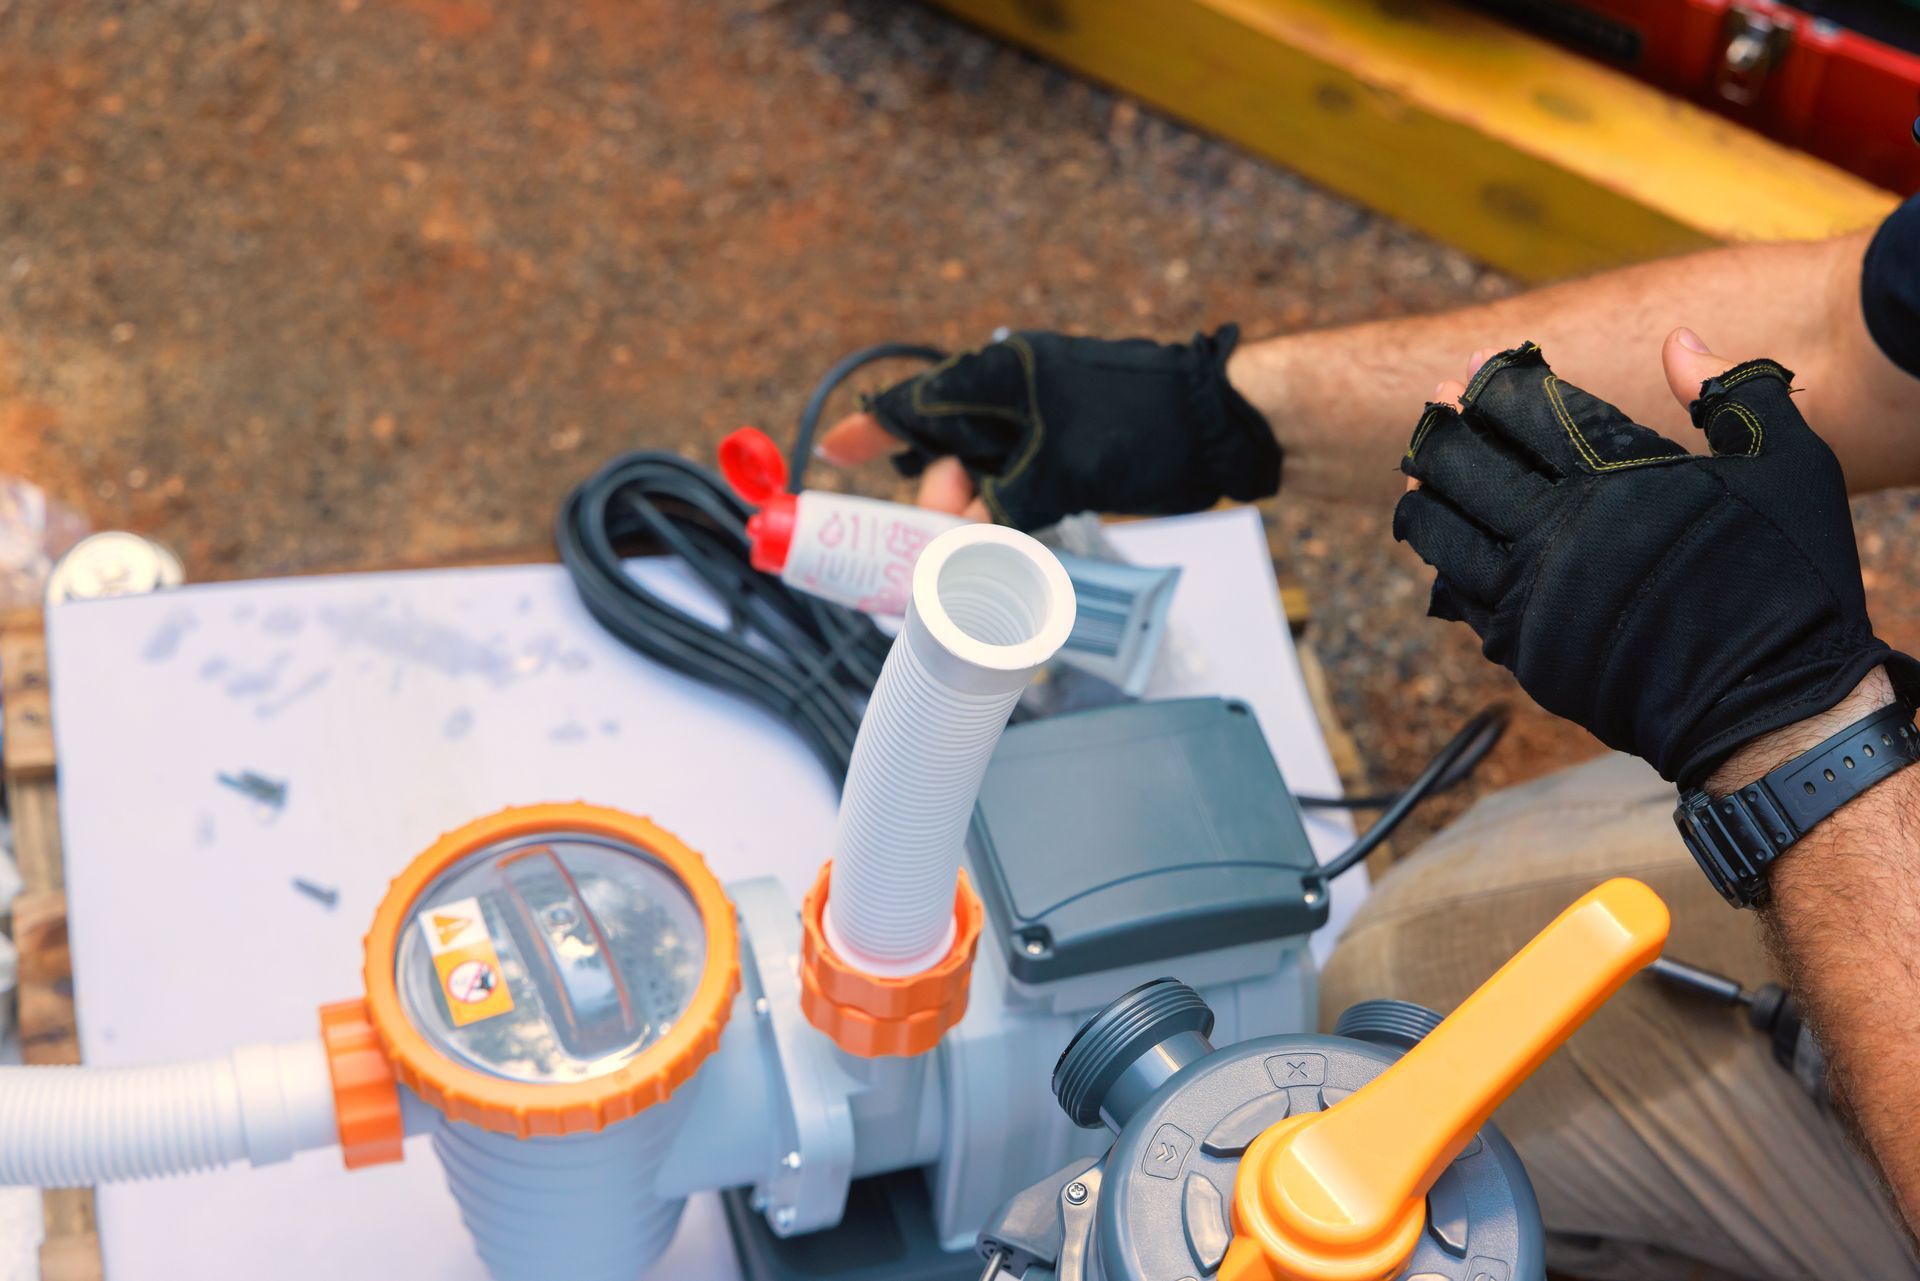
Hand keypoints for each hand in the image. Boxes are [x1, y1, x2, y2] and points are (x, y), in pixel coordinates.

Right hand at [815, 327, 1279, 529]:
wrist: (1218, 427)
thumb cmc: (1143, 428)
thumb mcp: (1060, 471)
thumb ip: (998, 510)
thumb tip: (953, 549)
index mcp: (998, 379)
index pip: (913, 406)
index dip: (869, 432)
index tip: (831, 454)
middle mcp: (1009, 400)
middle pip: (940, 452)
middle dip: (934, 500)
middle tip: (943, 538)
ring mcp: (1035, 431)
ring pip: (976, 480)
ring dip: (969, 520)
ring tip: (976, 552)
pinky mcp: (1059, 460)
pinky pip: (1010, 494)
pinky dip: (1001, 522)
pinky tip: (1003, 550)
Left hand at [1394, 330, 1917, 789]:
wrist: (1768, 705)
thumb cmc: (1787, 581)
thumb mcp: (1786, 464)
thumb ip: (1733, 392)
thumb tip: (1679, 342)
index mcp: (1611, 479)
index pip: (1522, 411)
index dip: (1493, 381)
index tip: (1481, 364)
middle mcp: (1554, 534)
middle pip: (1462, 464)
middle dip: (1447, 426)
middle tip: (1440, 403)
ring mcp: (1528, 596)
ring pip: (1440, 530)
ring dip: (1426, 492)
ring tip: (1421, 469)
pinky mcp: (1520, 649)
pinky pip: (1455, 594)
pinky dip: (1441, 558)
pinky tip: (1444, 538)